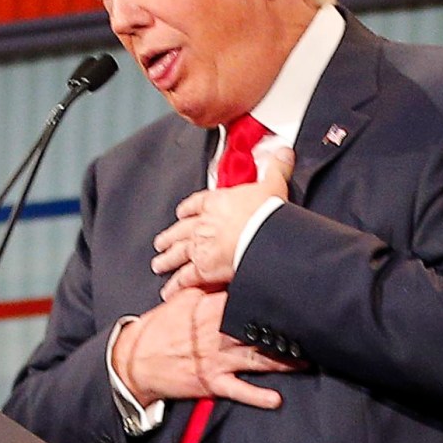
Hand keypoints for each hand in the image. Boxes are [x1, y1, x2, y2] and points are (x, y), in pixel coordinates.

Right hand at [110, 287, 301, 409]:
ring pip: (256, 360)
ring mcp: (216, 360)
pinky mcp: (211, 382)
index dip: (273, 300)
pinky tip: (275, 399)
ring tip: (306, 360)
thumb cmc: (160, 328)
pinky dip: (257, 396)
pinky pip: (238, 390)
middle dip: (286, 333)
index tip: (297, 298)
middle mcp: (218, 335)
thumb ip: (206, 286)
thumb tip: (227, 272)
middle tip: (312, 330)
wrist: (135, 360)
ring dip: (282, 362)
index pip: (248, 301)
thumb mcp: (181, 300)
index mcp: (211, 311)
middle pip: (258, 331)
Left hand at [152, 147, 294, 299]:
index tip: (182, 212)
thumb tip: (283, 151)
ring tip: (159, 264)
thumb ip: (276, 168)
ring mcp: (200, 246)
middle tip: (161, 243)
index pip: (197, 203)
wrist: (261, 236)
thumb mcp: (273, 184)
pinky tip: (170, 290)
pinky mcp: (203, 269)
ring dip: (168, 259)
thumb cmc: (265, 213)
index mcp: (216, 202)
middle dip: (170, 237)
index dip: (188, 209)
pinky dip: (176, 285)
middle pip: (181, 231)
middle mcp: (203, 224)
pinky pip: (185, 278)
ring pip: (178, 253)